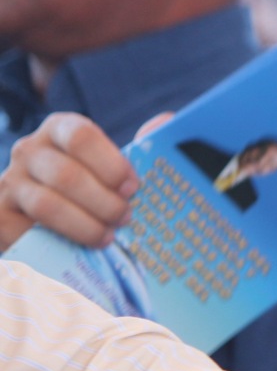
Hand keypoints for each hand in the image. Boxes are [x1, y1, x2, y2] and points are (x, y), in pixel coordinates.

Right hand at [0, 114, 138, 248]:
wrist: (46, 222)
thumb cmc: (92, 189)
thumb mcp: (111, 165)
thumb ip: (139, 146)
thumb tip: (167, 120)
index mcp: (59, 130)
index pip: (80, 136)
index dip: (111, 164)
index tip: (133, 187)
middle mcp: (29, 151)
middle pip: (67, 175)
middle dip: (104, 202)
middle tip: (125, 218)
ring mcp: (9, 182)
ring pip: (48, 205)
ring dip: (85, 225)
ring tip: (108, 237)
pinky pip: (26, 232)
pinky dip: (58, 242)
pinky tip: (78, 250)